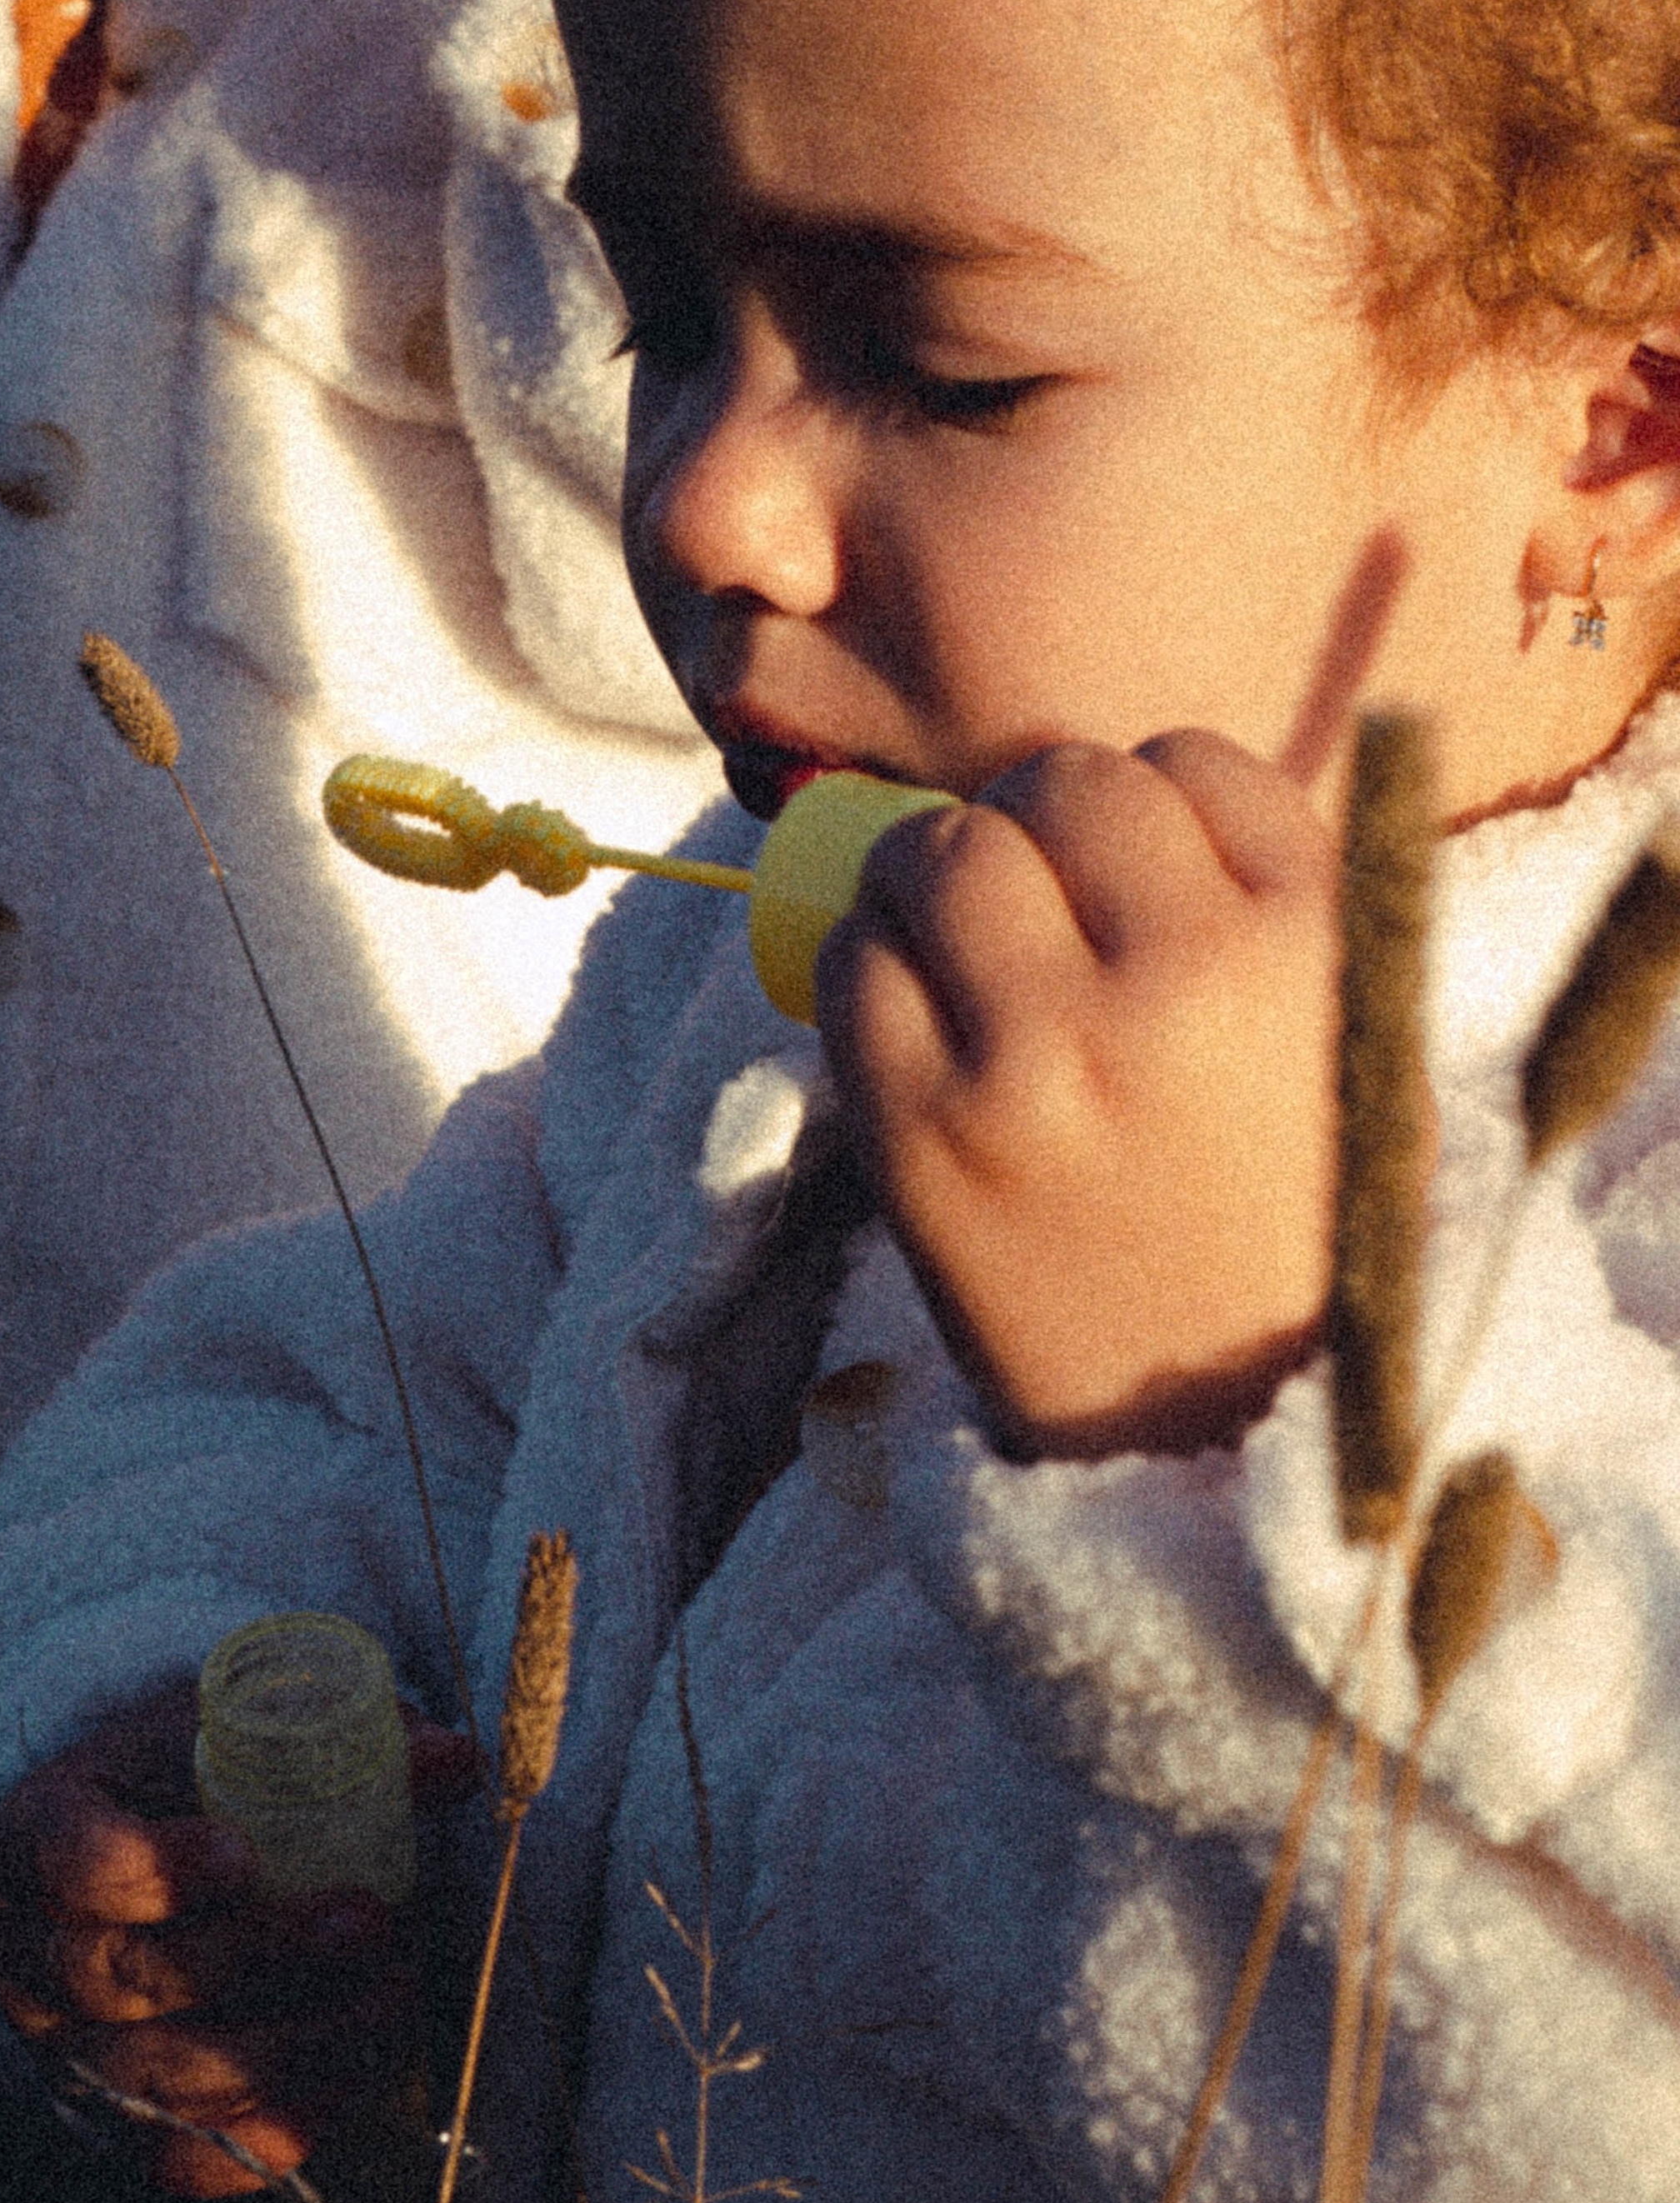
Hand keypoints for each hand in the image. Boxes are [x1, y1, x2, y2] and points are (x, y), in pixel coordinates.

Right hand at [0, 1677, 477, 2195]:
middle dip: (260, 1958)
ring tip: (388, 1998)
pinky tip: (351, 2074)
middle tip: (369, 1922)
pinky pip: (185, 2159)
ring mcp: (66, 2051)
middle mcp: (32, 1956)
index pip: (71, 1864)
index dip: (152, 1870)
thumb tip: (453, 1762)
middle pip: (125, 1979)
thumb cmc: (179, 1787)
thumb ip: (333, 1740)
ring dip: (291, 2047)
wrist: (118, 1855)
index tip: (242, 1854)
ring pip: (160, 2081)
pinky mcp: (115, 2122)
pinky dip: (274, 2130)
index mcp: (39, 1836)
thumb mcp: (229, 1735)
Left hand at [818, 730, 1339, 1460]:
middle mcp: (1177, 980)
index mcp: (1308, 946)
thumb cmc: (1288, 1230)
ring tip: (964, 949)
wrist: (1222, 1438)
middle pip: (1054, 787)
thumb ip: (1261, 910)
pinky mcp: (923, 1131)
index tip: (1143, 872)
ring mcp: (1040, 1053)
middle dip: (1035, 826)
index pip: (1188, 764)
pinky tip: (911, 1017)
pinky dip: (866, 966)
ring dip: (936, 878)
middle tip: (1038, 905)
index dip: (1151, 808)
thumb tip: (1113, 788)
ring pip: (938, 853)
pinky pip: (851, 966)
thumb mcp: (1351, 1050)